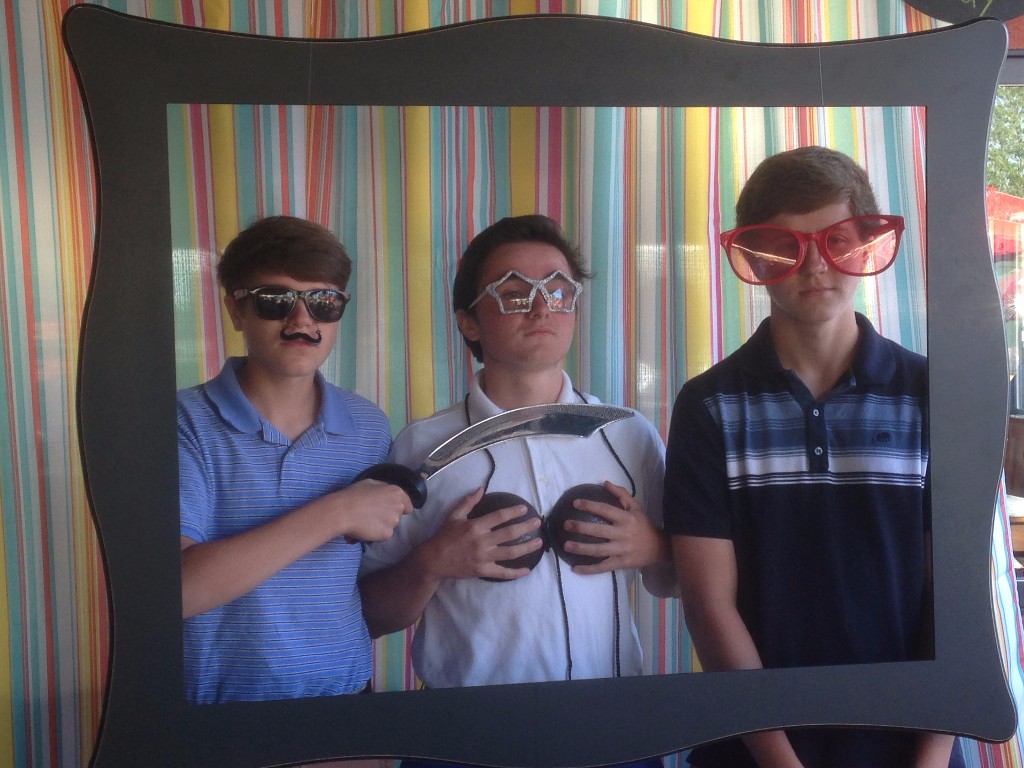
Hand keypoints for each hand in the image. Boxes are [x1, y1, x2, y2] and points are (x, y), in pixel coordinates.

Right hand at [331, 478, 413, 541]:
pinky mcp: (387, 534)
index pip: (408, 506)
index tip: (389, 510)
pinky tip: (367, 529)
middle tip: (374, 515)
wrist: (344, 511)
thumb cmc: (354, 494)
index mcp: (397, 493)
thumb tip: (386, 492)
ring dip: (383, 525)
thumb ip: (383, 488)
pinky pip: (384, 535)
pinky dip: (377, 534)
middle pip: (398, 516)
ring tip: (368, 523)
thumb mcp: (370, 483)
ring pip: (391, 526)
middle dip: (389, 516)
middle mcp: (399, 507)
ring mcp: (394, 522)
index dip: (399, 508)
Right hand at [420, 487, 542, 580]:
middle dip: (526, 527)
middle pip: (510, 533)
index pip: (499, 517)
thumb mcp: (454, 515)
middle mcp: (482, 541)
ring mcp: (484, 557)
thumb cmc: (445, 536)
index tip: (524, 509)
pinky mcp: (484, 570)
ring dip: (527, 547)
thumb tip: (481, 489)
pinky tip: (527, 570)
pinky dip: (516, 573)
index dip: (513, 512)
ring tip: (539, 542)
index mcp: (476, 526)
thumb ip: (468, 502)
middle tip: (538, 522)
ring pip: (510, 552)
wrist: (434, 560)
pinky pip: (503, 573)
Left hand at [561, 481, 664, 573]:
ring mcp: (621, 550)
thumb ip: (621, 494)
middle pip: (599, 531)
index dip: (590, 506)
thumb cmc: (644, 525)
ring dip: (581, 548)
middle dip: (581, 528)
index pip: (605, 510)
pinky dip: (589, 570)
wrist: (658, 548)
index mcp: (626, 519)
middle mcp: (623, 534)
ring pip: (599, 550)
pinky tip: (575, 569)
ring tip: (566, 545)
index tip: (575, 503)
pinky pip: (603, 567)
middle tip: (566, 525)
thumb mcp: (636, 507)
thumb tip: (605, 483)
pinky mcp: (621, 563)